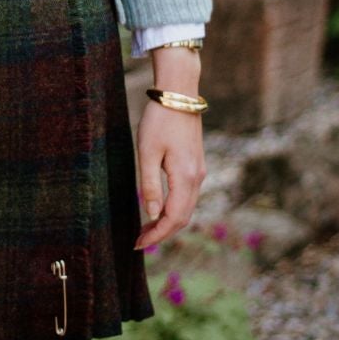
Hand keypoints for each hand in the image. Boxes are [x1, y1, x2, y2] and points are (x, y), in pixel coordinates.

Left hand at [132, 46, 205, 251]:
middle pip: (183, 217)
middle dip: (162, 233)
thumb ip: (149, 185)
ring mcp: (199, 172)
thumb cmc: (159, 120)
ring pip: (187, 208)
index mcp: (185, 177)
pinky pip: (187, 196)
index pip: (174, 218)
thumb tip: (152, 214)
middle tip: (139, 242)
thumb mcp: (147, 152)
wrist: (179, 94)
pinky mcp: (196, 165)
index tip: (138, 245)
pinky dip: (174, 209)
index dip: (157, 235)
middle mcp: (197, 178)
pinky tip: (158, 210)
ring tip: (145, 230)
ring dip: (168, 222)